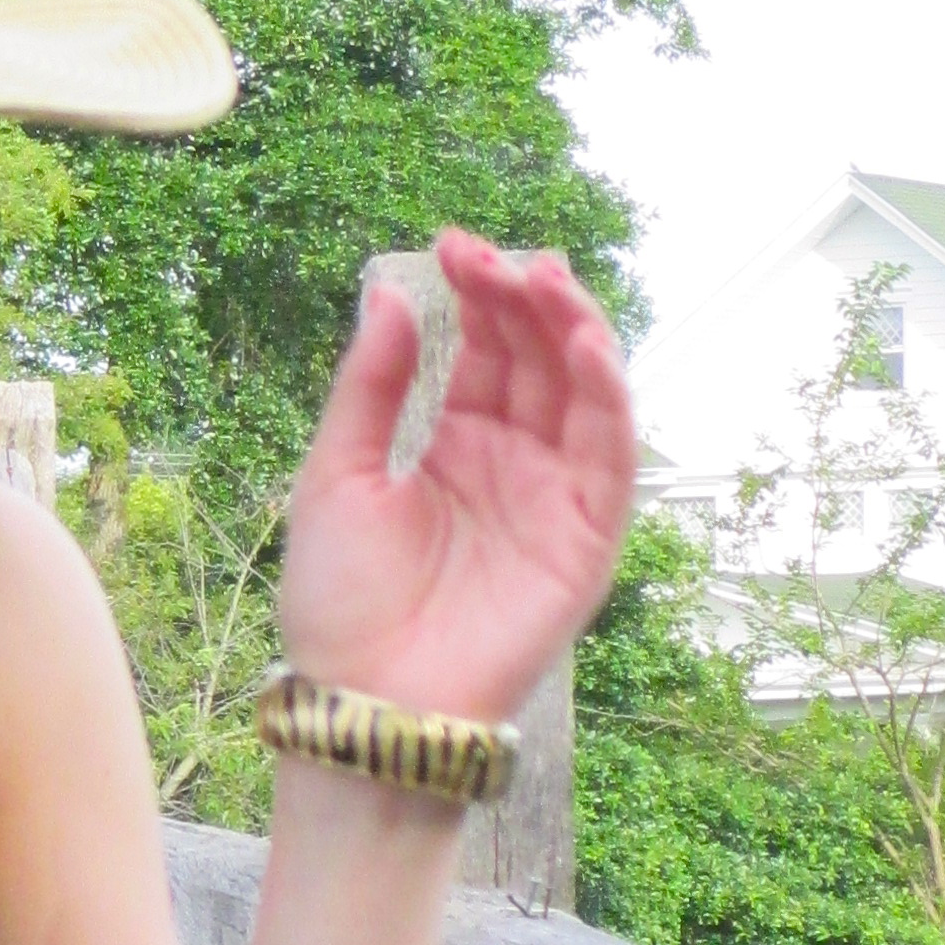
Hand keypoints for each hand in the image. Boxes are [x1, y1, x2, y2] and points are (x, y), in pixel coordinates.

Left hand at [272, 235, 634, 727]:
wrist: (364, 698)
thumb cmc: (340, 601)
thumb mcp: (336, 475)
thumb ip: (370, 387)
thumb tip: (393, 295)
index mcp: (451, 446)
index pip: (483, 351)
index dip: (476, 295)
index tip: (452, 246)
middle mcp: (510, 463)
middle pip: (536, 360)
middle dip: (523, 300)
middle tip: (498, 257)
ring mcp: (552, 498)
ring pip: (582, 395)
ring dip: (573, 331)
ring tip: (546, 279)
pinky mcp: (585, 539)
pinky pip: (608, 456)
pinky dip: (606, 399)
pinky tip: (585, 347)